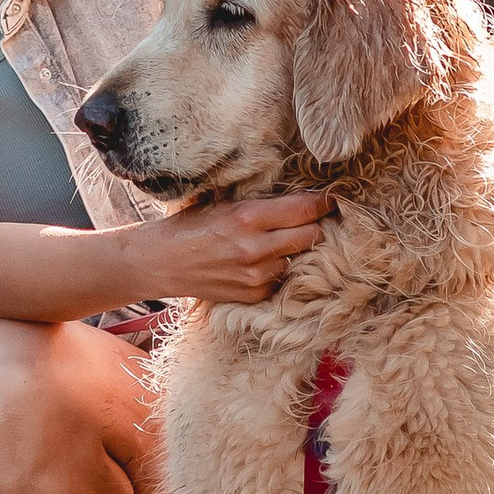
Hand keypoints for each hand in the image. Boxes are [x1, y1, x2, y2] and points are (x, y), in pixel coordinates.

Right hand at [130, 188, 334, 306]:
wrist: (161, 262)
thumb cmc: (191, 226)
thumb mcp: (225, 204)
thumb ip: (262, 205)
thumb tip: (303, 199)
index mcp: (248, 217)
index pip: (305, 209)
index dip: (324, 202)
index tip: (333, 199)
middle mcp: (256, 248)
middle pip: (313, 236)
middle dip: (317, 226)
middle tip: (317, 219)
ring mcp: (256, 276)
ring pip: (299, 259)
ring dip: (298, 250)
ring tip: (287, 240)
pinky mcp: (253, 295)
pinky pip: (282, 279)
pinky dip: (279, 269)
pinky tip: (266, 260)